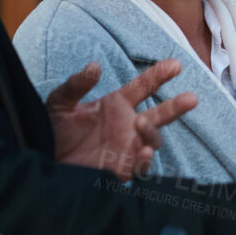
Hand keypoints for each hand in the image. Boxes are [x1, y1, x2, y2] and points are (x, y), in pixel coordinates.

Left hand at [47, 60, 198, 175]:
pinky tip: (141, 151)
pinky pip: (142, 165)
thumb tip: (94, 66)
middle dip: (177, 106)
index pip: (144, 86)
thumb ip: (75, 85)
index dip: (160, 75)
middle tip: (192, 98)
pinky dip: (145, 158)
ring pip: (153, 139)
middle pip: (160, 114)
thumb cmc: (53, 132)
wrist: (43, 164)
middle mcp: (128, 125)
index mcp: (116, 105)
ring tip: (142, 122)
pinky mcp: (123, 169)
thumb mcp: (59, 103)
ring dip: (151, 131)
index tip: (176, 65)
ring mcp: (128, 147)